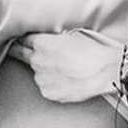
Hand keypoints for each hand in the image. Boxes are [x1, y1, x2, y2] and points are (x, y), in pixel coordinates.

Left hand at [7, 30, 121, 102]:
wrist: (105, 72)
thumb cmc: (93, 52)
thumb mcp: (71, 34)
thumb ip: (53, 38)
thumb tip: (48, 39)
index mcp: (41, 43)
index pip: (22, 40)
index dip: (24, 40)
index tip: (22, 41)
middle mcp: (37, 60)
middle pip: (22, 54)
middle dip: (24, 52)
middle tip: (26, 51)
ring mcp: (41, 78)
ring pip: (37, 72)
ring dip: (44, 70)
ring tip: (63, 69)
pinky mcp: (48, 92)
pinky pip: (46, 86)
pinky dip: (53, 83)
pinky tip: (66, 79)